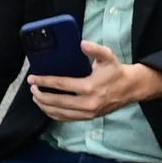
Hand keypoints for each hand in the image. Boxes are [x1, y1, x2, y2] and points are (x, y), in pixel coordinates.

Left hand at [26, 40, 161, 123]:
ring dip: (45, 106)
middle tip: (32, 88)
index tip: (32, 78)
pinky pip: (66, 119)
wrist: (130, 89)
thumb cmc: (116, 71)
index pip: (61, 85)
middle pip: (57, 102)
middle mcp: (87, 103)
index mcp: (90, 87)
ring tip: (36, 97)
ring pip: (59, 113)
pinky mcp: (88, 118)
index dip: (44, 81)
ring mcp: (87, 113)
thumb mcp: (107, 57)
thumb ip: (95, 49)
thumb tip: (82, 43)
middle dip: (41, 95)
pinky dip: (54, 114)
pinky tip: (47, 107)